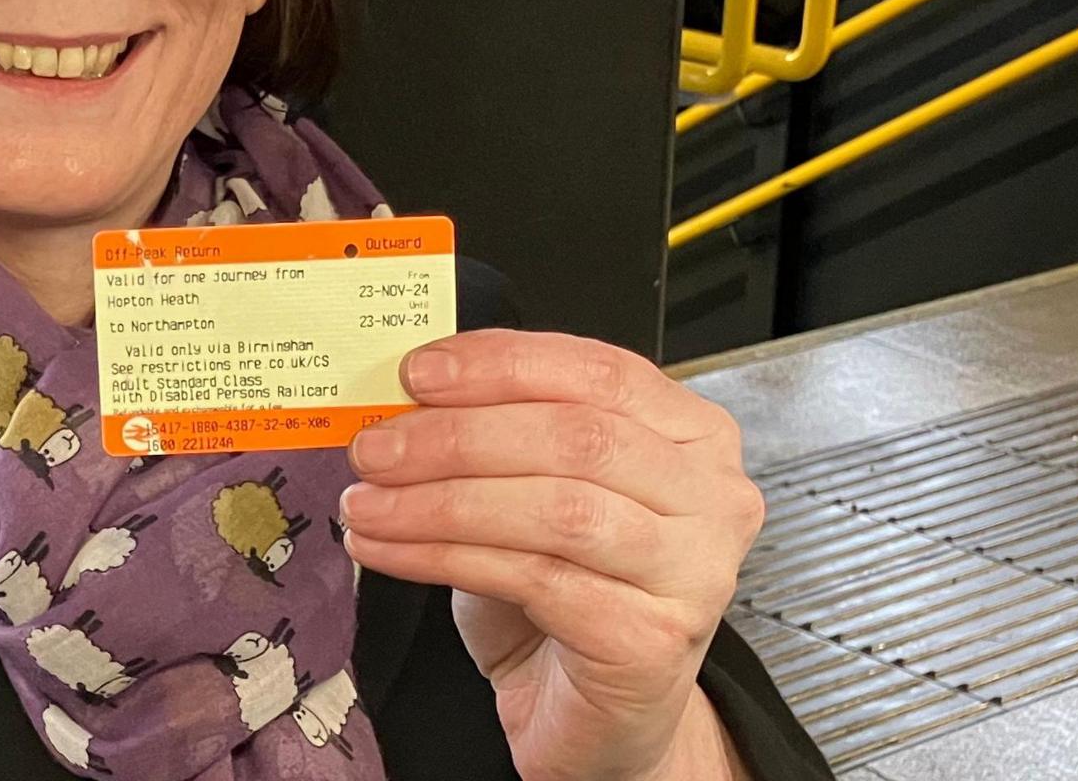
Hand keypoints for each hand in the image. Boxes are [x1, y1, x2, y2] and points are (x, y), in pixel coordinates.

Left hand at [340, 330, 763, 780]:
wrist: (594, 712)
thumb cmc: (568, 593)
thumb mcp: (532, 488)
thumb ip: (496, 430)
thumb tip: (404, 396)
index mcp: (690, 434)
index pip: (597, 371)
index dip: (501, 365)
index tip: (418, 373)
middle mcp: (710, 497)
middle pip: (575, 437)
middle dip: (458, 437)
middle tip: (375, 447)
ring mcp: (692, 571)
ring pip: (556, 509)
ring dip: (440, 502)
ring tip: (367, 504)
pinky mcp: (652, 639)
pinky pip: (534, 579)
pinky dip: (444, 557)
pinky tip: (390, 551)